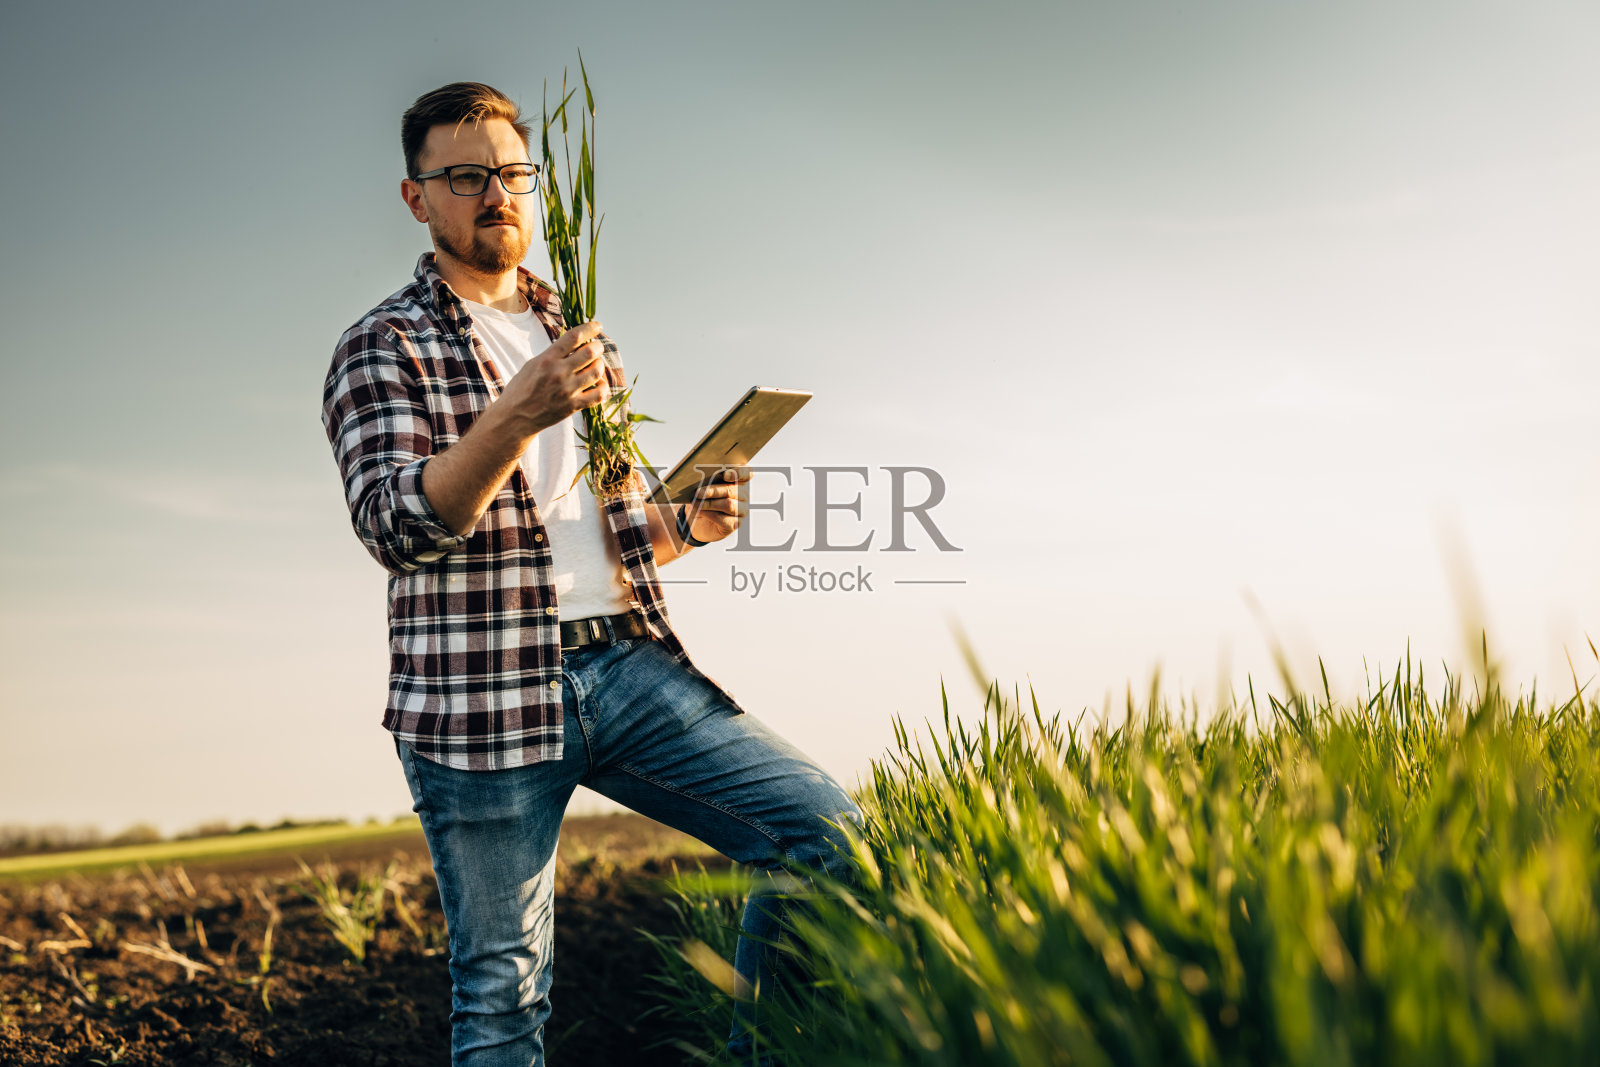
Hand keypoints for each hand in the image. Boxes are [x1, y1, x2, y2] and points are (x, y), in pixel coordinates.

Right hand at [497, 320, 610, 435]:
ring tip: (595, 365)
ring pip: (596, 371)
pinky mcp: (572, 406)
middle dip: (597, 346)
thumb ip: (553, 354)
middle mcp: (558, 373)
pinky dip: (603, 387)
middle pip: (590, 352)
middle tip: (596, 347)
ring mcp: (567, 390)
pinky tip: (598, 384)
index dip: (590, 328)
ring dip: (599, 365)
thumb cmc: (522, 388)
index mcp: (547, 359)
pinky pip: (598, 395)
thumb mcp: (532, 364)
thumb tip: (574, 342)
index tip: (597, 325)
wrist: (515, 417)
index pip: (574, 337)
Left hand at [681, 467, 750, 544]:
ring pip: (729, 505)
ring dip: (710, 504)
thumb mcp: (703, 486)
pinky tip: (700, 512)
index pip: (747, 473)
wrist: (698, 519)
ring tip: (696, 503)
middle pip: (732, 490)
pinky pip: (725, 519)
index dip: (739, 472)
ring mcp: (741, 510)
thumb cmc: (702, 498)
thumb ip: (706, 480)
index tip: (725, 475)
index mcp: (739, 480)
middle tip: (698, 492)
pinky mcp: (736, 523)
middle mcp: (743, 494)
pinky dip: (710, 515)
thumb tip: (699, 478)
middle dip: (713, 491)